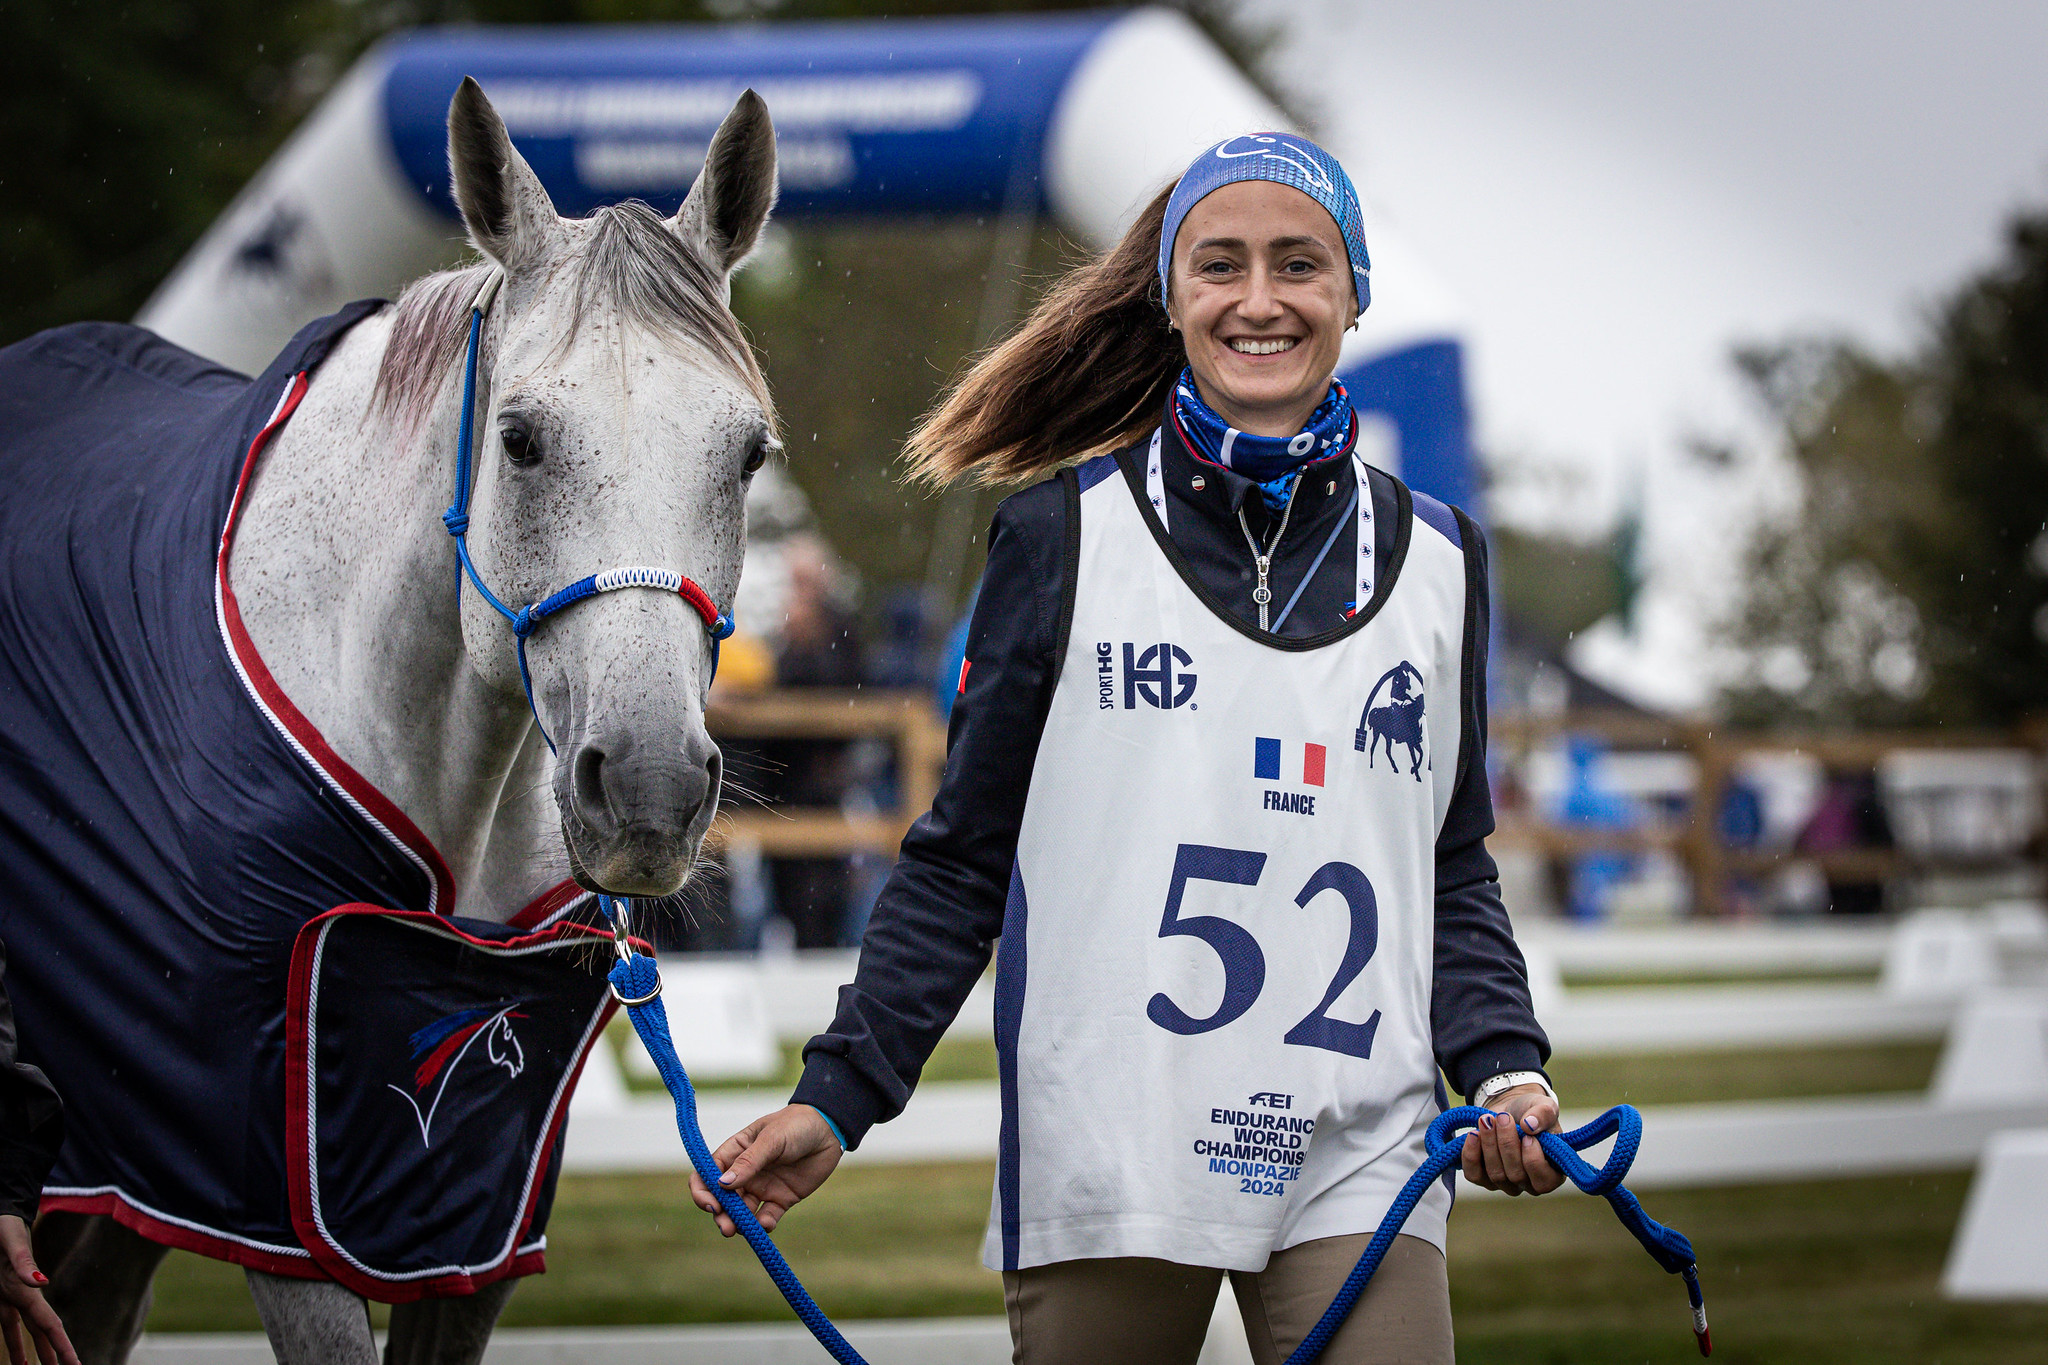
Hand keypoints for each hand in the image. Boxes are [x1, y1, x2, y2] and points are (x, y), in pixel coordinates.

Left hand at [0, 1215, 78, 1364]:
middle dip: (57, 1354)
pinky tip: (18, 1360)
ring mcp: (10, 1296)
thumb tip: (43, 1283)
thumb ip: (24, 1261)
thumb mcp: (9, 1242)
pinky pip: (8, 1326)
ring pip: (26, 1333)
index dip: (62, 1347)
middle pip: (44, 1332)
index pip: (49, 1325)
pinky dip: (14, 1344)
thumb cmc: (1, 1226)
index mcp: (25, 1289)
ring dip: (37, 1353)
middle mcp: (22, 1296)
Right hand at [689, 1105, 843, 1236]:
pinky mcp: (781, 1199)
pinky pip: (767, 1217)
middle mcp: (744, 1173)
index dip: (703, 1191)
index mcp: (734, 1153)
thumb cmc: (796, 1125)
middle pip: (722, 1199)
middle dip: (721, 1215)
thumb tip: (722, 1184)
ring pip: (742, 1212)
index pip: (707, 1174)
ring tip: (742, 1230)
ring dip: (739, 1223)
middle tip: (726, 1227)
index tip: (712, 1204)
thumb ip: (749, 1161)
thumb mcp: (772, 1139)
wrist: (829, 1130)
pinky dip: (764, 1224)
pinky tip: (767, 1224)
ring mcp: (762, 1187)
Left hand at [1460, 1084, 1563, 1195]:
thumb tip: (1530, 1125)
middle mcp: (1529, 1184)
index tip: (1527, 1135)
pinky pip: (1474, 1175)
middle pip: (1516, 1175)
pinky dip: (1471, 1155)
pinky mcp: (1483, 1177)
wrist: (1508, 1109)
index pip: (1544, 1182)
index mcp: (1552, 1173)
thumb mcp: (1544, 1107)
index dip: (1533, 1160)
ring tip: (1487, 1120)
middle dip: (1507, 1143)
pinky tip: (1473, 1134)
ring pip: (1495, 1174)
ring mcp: (1506, 1183)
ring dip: (1489, 1144)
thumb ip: (1544, 1114)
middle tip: (1502, 1117)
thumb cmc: (1531, 1113)